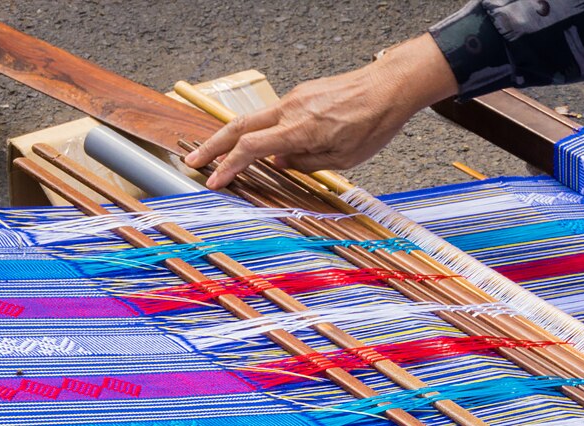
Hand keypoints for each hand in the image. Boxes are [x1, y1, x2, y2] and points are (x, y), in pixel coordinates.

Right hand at [184, 34, 459, 188]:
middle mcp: (291, 110)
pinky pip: (274, 115)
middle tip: (193, 162)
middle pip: (239, 127)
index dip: (229, 167)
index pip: (251, 148)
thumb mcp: (343, 159)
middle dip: (212, 146)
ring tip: (219, 155)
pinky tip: (262, 145)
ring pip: (254, 118)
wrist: (389, 87)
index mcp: (300, 129)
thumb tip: (280, 163)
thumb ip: (307, 163)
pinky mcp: (302, 94)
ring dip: (232, 137)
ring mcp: (295, 98)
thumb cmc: (373, 124)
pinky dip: (260, 130)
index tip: (214, 181)